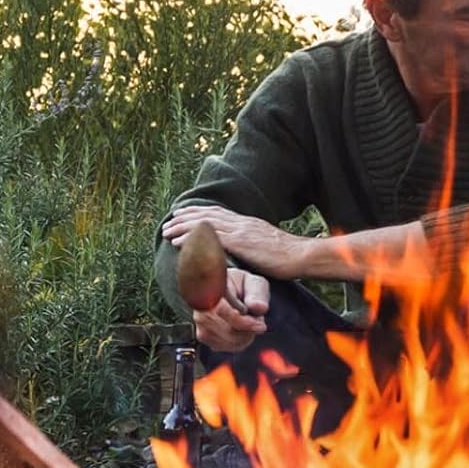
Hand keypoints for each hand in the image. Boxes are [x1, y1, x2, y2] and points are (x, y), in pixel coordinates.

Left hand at [161, 203, 310, 279]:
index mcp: (247, 223)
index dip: (199, 212)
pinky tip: (178, 242)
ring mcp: (240, 231)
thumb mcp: (266, 244)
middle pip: (207, 215)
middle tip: (169, 220)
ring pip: (204, 224)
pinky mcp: (240, 242)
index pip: (218, 213)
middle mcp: (241, 223)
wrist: (301, 255)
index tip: (183, 214)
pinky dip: (190, 238)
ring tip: (167, 231)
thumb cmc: (288, 255)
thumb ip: (253, 243)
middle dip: (186, 217)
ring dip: (182, 227)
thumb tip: (245, 247)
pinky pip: (208, 238)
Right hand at [192, 267, 268, 352]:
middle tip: (259, 323)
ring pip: (226, 341)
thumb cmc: (242, 286)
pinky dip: (238, 343)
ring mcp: (200, 322)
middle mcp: (201, 306)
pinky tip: (241, 331)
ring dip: (244, 337)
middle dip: (248, 331)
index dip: (242, 322)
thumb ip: (257, 293)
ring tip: (249, 323)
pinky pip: (224, 346)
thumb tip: (259, 307)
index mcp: (212, 288)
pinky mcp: (203, 336)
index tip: (260, 325)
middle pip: (226, 330)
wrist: (232, 292)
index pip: (222, 310)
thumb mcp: (254, 283)